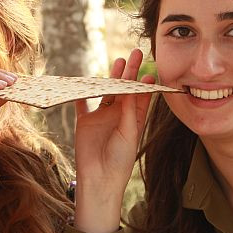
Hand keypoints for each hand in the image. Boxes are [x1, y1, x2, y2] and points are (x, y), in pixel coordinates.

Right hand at [73, 49, 154, 232]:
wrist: (100, 178)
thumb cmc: (120, 160)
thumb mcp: (129, 133)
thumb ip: (129, 110)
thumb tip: (133, 87)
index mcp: (133, 119)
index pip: (141, 96)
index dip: (145, 82)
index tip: (150, 69)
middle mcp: (118, 115)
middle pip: (124, 88)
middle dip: (130, 71)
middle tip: (136, 53)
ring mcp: (101, 116)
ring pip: (106, 91)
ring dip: (111, 76)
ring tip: (117, 61)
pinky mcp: (85, 121)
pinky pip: (82, 103)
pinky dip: (82, 92)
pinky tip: (83, 79)